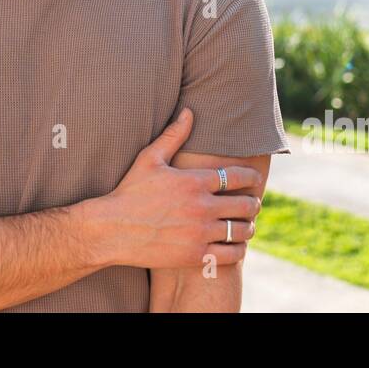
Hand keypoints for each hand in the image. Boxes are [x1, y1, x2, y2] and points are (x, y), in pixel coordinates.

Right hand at [87, 108, 262, 270]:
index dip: (251, 177)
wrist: (112, 230)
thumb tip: (189, 112)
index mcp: (194, 181)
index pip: (237, 177)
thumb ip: (173, 136)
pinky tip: (234, 245)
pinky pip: (231, 254)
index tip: (256, 180)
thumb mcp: (150, 159)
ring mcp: (200, 233)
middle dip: (253, 203)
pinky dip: (238, 249)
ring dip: (248, 227)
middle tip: (252, 204)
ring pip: (241, 230)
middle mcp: (202, 207)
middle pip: (245, 205)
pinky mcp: (195, 255)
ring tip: (246, 226)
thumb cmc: (129, 192)